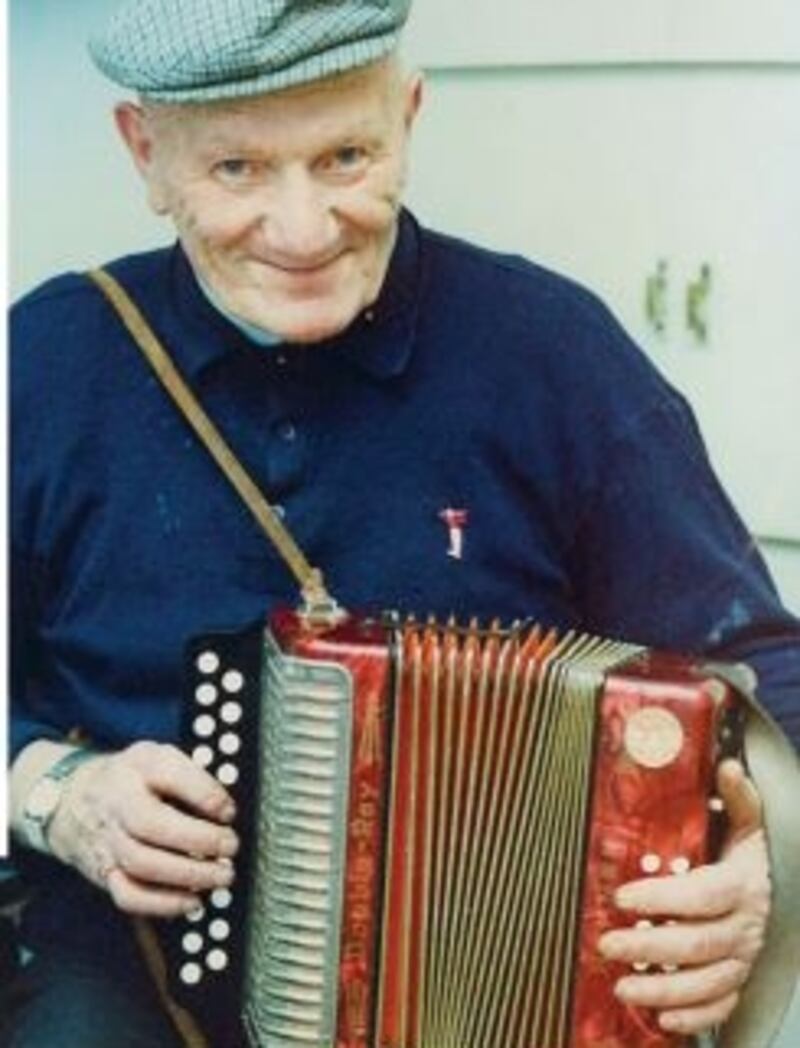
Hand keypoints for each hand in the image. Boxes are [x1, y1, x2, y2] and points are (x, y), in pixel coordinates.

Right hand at [48, 741, 238, 917]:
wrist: (73, 798)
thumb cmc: (131, 779)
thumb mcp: (159, 757)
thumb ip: (192, 776)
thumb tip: (224, 810)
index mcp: (137, 767)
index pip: (168, 774)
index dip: (204, 794)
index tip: (228, 811)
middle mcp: (118, 804)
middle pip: (152, 825)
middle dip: (199, 839)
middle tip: (230, 845)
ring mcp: (108, 841)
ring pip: (142, 865)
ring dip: (188, 874)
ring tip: (221, 875)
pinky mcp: (105, 873)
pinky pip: (129, 896)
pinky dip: (164, 904)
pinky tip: (193, 901)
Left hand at [598, 759, 769, 1034]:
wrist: (775, 897)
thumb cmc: (746, 860)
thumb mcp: (747, 828)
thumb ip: (739, 800)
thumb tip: (729, 765)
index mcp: (741, 886)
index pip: (703, 895)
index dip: (663, 898)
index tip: (623, 896)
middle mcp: (744, 928)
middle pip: (698, 945)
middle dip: (650, 946)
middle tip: (607, 942)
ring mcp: (742, 960)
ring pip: (706, 983)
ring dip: (663, 989)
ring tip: (623, 984)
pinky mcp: (737, 983)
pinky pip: (719, 1008)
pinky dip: (693, 1018)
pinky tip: (660, 1018)